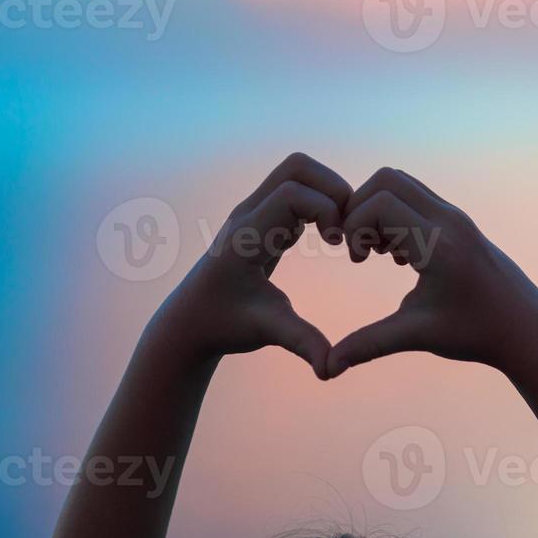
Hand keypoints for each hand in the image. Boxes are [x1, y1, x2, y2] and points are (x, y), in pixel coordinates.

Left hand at [157, 153, 350, 377]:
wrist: (190, 322)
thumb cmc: (223, 326)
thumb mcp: (265, 332)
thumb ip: (300, 343)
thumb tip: (330, 370)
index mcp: (247, 236)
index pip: (293, 193)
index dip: (326, 209)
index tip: (340, 244)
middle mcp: (249, 215)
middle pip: (298, 167)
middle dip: (333, 188)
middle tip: (347, 228)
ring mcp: (254, 213)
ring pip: (298, 174)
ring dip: (328, 194)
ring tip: (341, 235)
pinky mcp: (262, 220)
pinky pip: (297, 191)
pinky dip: (321, 204)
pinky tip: (329, 238)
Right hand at [327, 168, 537, 376]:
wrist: (525, 328)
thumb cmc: (476, 333)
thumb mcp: (418, 336)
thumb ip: (369, 344)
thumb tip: (328, 368)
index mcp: (438, 244)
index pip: (380, 202)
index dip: (354, 225)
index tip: (356, 260)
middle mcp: (449, 220)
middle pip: (387, 180)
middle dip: (359, 210)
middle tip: (360, 251)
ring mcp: (456, 217)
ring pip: (402, 184)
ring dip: (378, 211)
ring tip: (377, 254)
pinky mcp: (458, 221)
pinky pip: (416, 197)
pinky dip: (395, 214)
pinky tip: (397, 256)